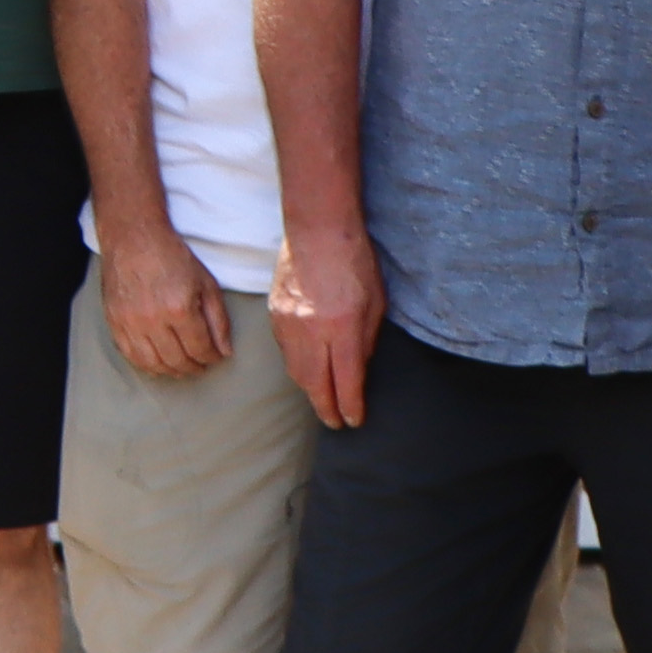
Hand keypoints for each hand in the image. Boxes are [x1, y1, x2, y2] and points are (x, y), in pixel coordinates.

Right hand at [95, 224, 234, 385]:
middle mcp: (153, 319)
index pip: (200, 348)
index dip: (212, 358)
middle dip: (195, 368)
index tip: (216, 357)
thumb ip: (218, 320)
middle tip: (202, 366)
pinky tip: (158, 364)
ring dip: (172, 371)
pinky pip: (130, 356)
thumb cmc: (172, 257)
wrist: (133, 238)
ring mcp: (130, 323)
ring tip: (182, 368)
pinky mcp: (114, 322)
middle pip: (177, 360)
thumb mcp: (206, 283)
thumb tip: (225, 351)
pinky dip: (147, 366)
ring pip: (153, 364)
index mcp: (179, 308)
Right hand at [270, 220, 382, 429]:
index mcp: (343, 328)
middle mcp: (313, 331)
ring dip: (309, 389)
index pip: (346, 382)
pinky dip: (296, 365)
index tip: (354, 420)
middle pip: (315, 385)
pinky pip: (285, 351)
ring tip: (321, 399)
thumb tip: (358, 370)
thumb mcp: (376, 303)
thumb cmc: (354, 261)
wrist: (318, 229)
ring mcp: (289, 323)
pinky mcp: (275, 314)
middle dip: (326, 408)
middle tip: (334, 423)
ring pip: (296, 371)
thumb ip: (366, 341)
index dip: (350, 407)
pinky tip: (307, 367)